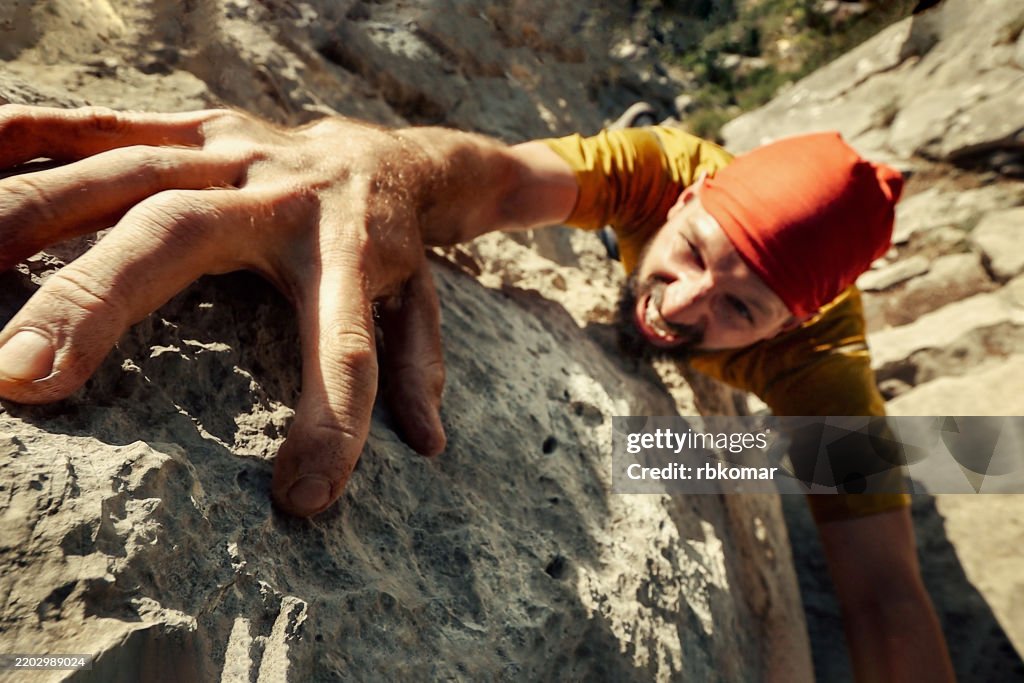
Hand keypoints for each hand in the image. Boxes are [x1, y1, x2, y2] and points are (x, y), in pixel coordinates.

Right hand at [0, 105, 446, 516]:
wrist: (388, 151)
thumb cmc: (396, 248)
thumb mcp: (424, 305)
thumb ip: (418, 367)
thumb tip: (427, 444)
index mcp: (352, 254)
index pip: (346, 346)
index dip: (329, 421)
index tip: (300, 497)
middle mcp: (282, 195)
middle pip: (179, 236)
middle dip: (96, 301)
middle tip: (19, 376)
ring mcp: (231, 152)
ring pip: (119, 174)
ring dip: (28, 220)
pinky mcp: (194, 130)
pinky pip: (101, 124)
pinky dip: (27, 137)